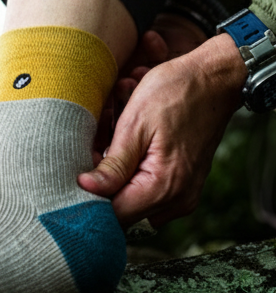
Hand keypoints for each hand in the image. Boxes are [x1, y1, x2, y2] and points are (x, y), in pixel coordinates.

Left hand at [79, 33, 245, 226]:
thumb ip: (112, 166)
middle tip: (97, 144)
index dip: (89, 197)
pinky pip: (146, 188)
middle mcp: (176, 200)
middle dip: (102, 182)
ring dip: (116, 172)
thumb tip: (86, 189)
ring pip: (131, 197)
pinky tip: (129, 142)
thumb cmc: (175, 94)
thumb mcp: (135, 125)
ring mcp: (182, 196)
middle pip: (121, 209)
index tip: (78, 171)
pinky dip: (132, 169)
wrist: (215, 78)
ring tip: (115, 135)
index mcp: (162, 188)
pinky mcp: (182, 186)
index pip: (112, 214)